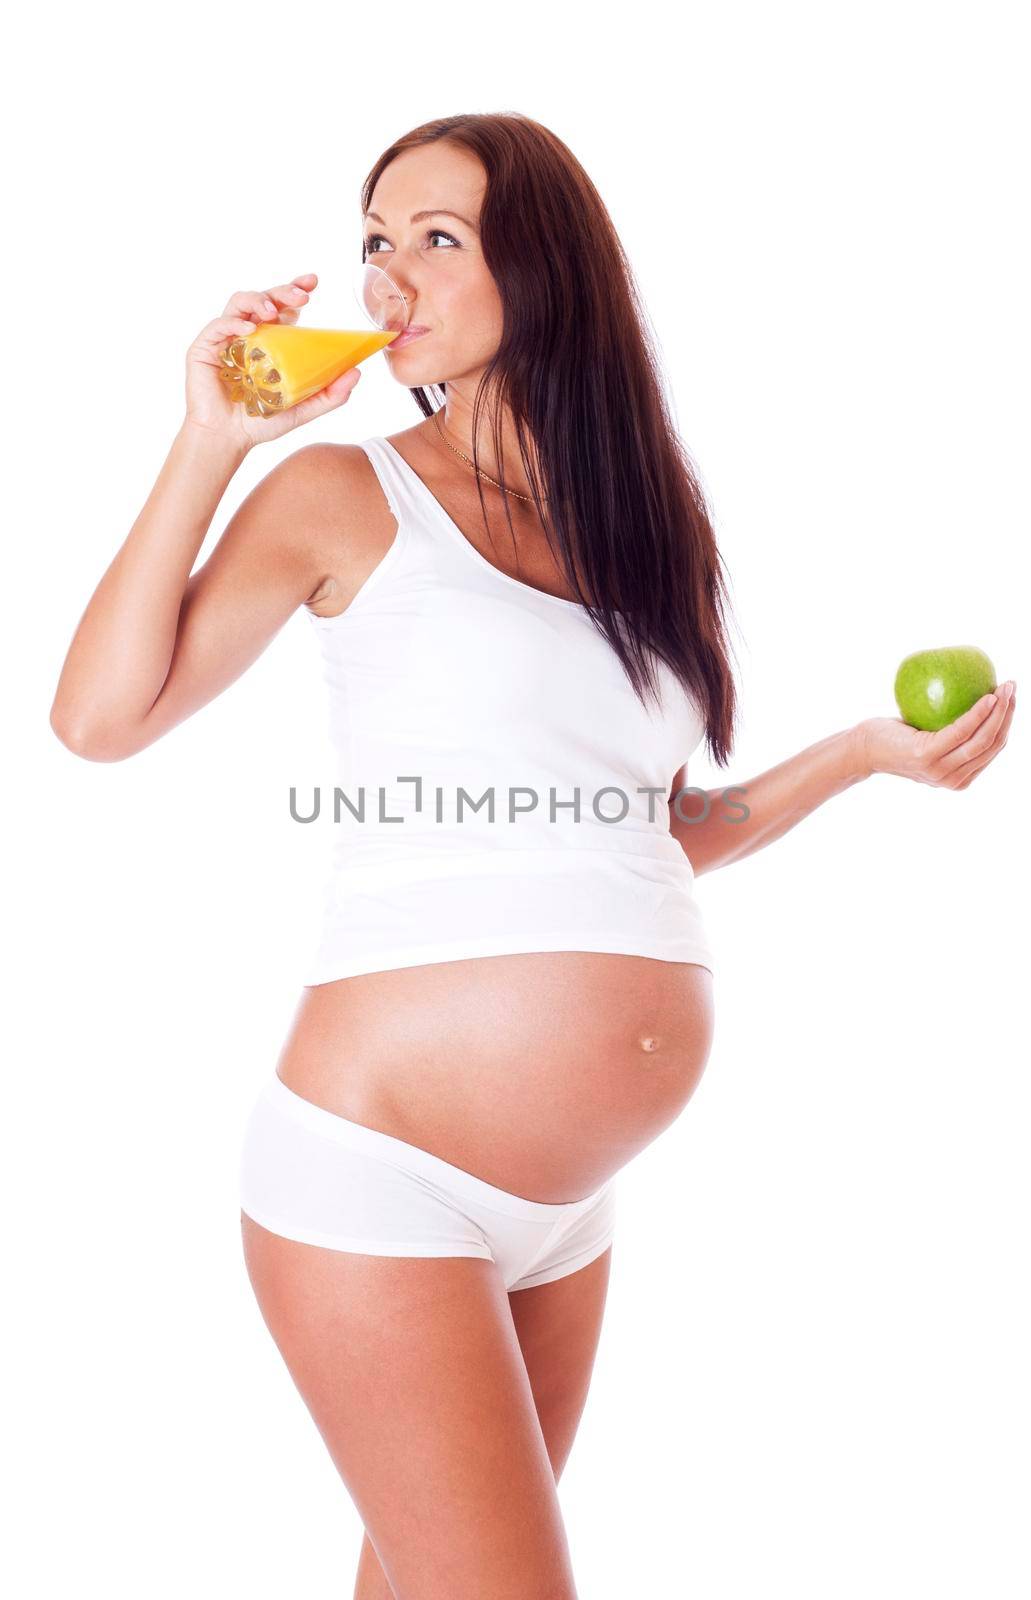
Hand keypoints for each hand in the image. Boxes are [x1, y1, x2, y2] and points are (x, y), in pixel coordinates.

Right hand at [183, 271, 361, 450]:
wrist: (228, 439)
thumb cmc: (261, 422)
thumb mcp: (303, 408)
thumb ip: (330, 394)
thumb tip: (357, 372)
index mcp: (270, 341)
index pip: (284, 308)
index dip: (295, 290)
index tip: (313, 283)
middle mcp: (248, 334)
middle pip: (264, 299)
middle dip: (283, 291)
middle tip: (302, 295)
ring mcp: (225, 339)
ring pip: (239, 303)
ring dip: (258, 300)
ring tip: (272, 310)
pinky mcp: (205, 347)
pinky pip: (218, 325)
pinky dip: (233, 323)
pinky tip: (248, 329)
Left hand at [857, 681, 1016, 788]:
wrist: (863, 749)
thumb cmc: (897, 739)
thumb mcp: (930, 740)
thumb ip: (952, 733)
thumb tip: (981, 700)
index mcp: (959, 778)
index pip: (993, 750)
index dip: (1008, 723)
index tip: (1012, 698)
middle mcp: (952, 779)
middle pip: (993, 744)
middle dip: (1009, 714)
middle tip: (1013, 687)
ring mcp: (940, 770)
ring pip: (982, 739)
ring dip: (999, 711)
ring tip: (1005, 687)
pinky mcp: (927, 755)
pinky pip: (961, 730)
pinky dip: (978, 713)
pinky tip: (987, 697)